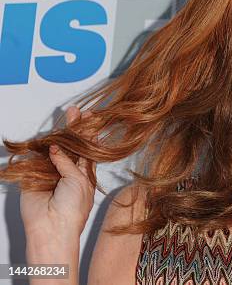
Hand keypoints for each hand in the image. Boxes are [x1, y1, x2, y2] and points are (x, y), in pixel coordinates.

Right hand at [20, 106, 96, 239]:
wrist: (52, 226)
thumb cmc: (73, 208)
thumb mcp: (79, 180)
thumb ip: (69, 161)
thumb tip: (57, 147)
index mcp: (84, 172)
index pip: (87, 147)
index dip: (88, 132)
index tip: (91, 116)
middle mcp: (68, 170)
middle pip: (70, 144)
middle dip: (73, 127)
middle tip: (74, 110)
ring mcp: (51, 171)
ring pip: (54, 147)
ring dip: (58, 132)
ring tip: (67, 115)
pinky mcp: (34, 174)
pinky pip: (36, 156)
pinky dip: (41, 146)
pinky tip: (49, 135)